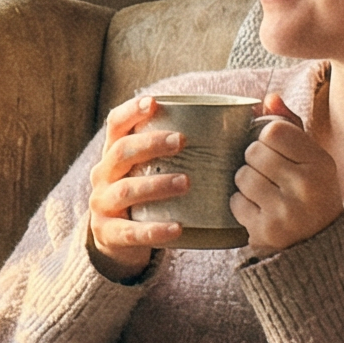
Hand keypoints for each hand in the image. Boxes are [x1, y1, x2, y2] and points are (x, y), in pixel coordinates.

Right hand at [87, 93, 186, 277]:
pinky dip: (154, 230)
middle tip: (182, 140)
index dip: (131, 111)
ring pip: (126, 190)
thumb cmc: (144, 195)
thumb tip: (239, 120)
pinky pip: (131, 231)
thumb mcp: (147, 169)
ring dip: (156, 184)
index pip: (115, 125)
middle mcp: (103, 175)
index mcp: (113, 154)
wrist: (116, 239)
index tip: (154, 102)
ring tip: (186, 182)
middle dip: (151, 144)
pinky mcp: (109, 234)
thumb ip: (173, 150)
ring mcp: (103, 204)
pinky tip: (177, 228)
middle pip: (121, 152)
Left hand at [231, 89, 343, 251]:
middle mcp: (307, 186)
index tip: (274, 150)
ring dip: (245, 182)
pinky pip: (235, 202)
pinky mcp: (266, 230)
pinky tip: (259, 209)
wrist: (316, 246)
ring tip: (264, 192)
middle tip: (268, 174)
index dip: (266, 138)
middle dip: (254, 161)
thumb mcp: (312, 160)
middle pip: (254, 152)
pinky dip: (240, 204)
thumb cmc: (310, 194)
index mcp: (321, 164)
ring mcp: (286, 210)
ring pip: (242, 176)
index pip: (274, 131)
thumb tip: (269, 98)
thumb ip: (291, 126)